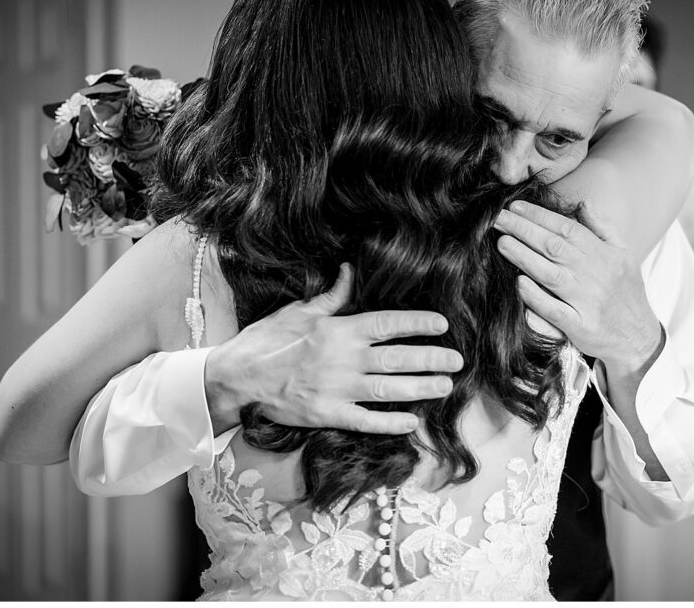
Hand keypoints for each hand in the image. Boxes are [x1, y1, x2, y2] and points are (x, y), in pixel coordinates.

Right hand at [205, 263, 461, 435]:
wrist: (236, 377)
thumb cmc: (267, 340)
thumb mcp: (300, 310)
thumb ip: (332, 295)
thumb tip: (350, 270)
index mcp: (339, 329)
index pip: (388, 323)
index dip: (418, 323)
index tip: (442, 324)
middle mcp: (344, 358)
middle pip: (398, 357)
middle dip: (431, 358)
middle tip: (457, 360)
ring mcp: (337, 388)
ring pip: (389, 389)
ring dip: (421, 388)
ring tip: (445, 386)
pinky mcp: (327, 414)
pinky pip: (366, 420)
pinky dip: (390, 422)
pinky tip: (411, 422)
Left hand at [493, 200, 663, 377]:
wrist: (639, 337)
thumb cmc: (627, 293)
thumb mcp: (624, 255)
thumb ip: (603, 228)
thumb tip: (583, 203)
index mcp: (603, 255)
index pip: (567, 229)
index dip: (539, 216)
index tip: (515, 206)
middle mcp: (595, 275)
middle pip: (554, 247)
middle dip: (523, 230)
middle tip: (498, 218)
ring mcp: (588, 301)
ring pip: (550, 275)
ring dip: (524, 257)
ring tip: (501, 243)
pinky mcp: (581, 326)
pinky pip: (555, 311)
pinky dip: (536, 297)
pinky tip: (519, 284)